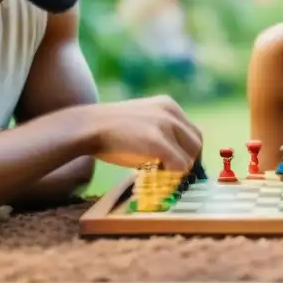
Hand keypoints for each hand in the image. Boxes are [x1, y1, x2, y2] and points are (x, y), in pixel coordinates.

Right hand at [88, 95, 202, 170]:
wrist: (87, 126)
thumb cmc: (110, 129)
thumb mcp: (142, 120)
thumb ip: (160, 130)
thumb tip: (175, 155)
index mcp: (168, 105)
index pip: (192, 133)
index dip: (188, 152)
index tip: (180, 166)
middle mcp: (171, 112)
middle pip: (196, 143)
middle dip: (188, 162)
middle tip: (174, 175)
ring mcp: (165, 126)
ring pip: (190, 156)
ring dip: (180, 170)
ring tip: (161, 175)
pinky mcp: (157, 142)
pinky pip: (179, 165)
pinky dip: (173, 175)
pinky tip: (157, 176)